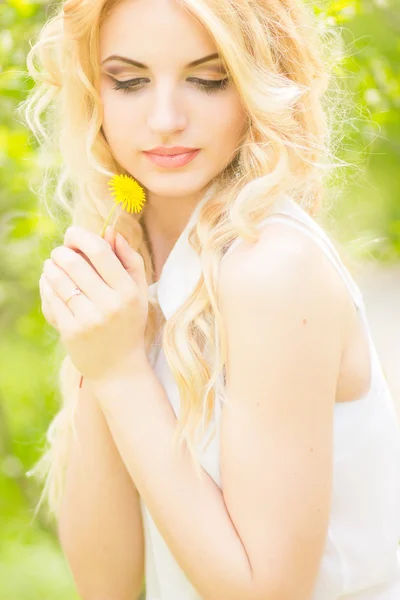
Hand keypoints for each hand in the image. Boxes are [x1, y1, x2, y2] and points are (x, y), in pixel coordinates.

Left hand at [39, 225, 148, 381]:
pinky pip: (51, 298)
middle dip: (61, 251)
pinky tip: (50, 282)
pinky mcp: (71, 331)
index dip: (81, 236)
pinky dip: (46, 285)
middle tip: (61, 252)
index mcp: (128, 291)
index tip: (73, 235)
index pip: (100, 252)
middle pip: (74, 262)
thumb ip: (129, 259)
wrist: (118, 368)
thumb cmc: (128, 324)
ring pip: (58, 279)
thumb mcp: (138, 292)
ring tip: (53, 265)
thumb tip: (110, 230)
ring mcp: (88, 319)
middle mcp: (109, 305)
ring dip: (51, 266)